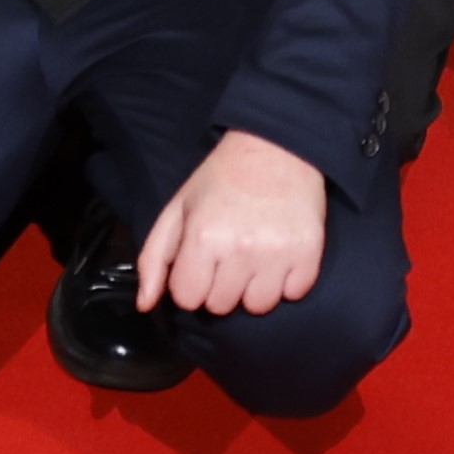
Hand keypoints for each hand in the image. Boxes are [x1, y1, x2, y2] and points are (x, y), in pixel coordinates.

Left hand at [136, 128, 329, 318]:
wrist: (277, 147)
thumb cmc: (223, 178)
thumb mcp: (179, 208)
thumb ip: (154, 258)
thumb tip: (145, 303)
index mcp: (204, 237)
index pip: (188, 298)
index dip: (191, 282)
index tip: (201, 261)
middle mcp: (241, 249)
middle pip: (221, 306)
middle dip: (221, 284)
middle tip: (229, 252)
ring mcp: (277, 253)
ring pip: (258, 306)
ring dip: (254, 288)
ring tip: (254, 255)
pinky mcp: (308, 254)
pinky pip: (293, 294)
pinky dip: (287, 281)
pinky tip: (279, 254)